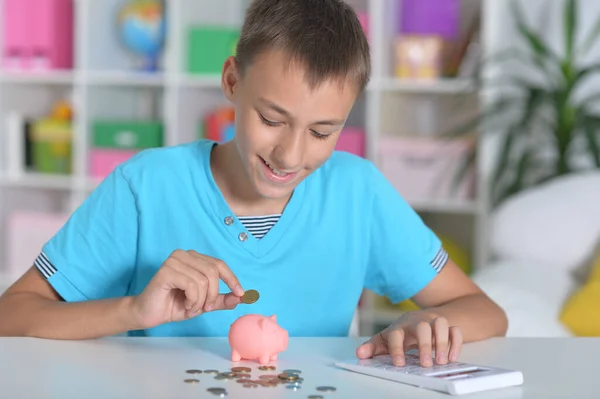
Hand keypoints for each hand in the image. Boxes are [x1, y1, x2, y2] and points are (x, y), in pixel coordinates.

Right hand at [130, 250, 244, 328]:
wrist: (149, 314)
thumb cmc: (174, 305)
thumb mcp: (204, 303)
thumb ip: (221, 299)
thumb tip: (242, 297)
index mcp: (194, 258)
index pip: (219, 264)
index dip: (232, 279)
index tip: (241, 294)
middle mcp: (184, 255)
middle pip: (214, 271)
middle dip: (213, 294)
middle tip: (206, 308)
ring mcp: (174, 260)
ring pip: (203, 280)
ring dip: (201, 300)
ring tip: (191, 307)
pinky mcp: (166, 271)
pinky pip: (192, 285)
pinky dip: (193, 300)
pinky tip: (184, 304)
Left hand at [356, 312, 462, 366]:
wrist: (421, 317)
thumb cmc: (402, 331)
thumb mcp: (386, 338)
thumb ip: (373, 346)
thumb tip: (359, 354)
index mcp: (400, 326)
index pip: (396, 334)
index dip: (396, 349)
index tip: (399, 364)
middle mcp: (417, 322)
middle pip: (421, 327)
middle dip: (424, 345)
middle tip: (426, 364)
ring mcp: (433, 322)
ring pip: (440, 323)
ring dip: (442, 342)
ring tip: (441, 361)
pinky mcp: (448, 326)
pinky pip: (455, 330)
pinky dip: (455, 343)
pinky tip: (451, 358)